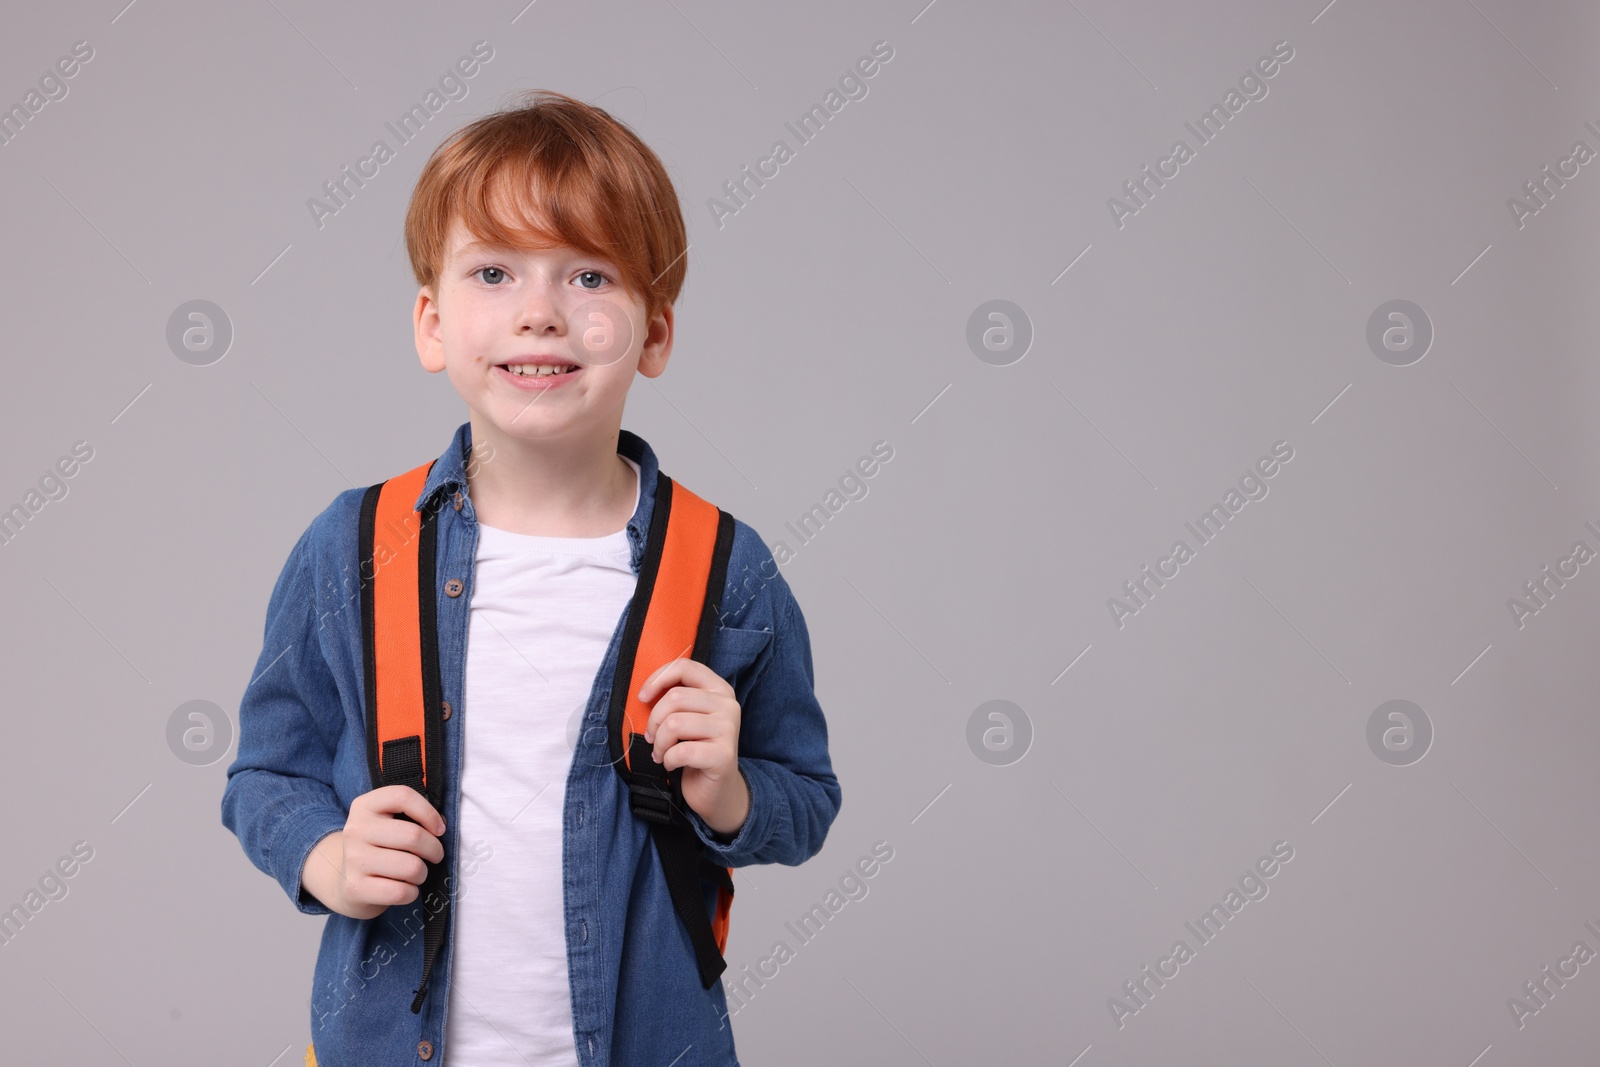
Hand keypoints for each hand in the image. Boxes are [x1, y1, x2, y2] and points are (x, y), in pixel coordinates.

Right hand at [305, 785, 446, 919]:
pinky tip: (404, 888)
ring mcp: (353, 860)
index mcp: (364, 806)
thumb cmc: (380, 847)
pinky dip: (411, 893)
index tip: (439, 829)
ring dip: (422, 873)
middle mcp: (355, 830)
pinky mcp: (355, 888)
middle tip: (434, 855)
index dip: (429, 813)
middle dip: (434, 849)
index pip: (403, 796)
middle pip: (413, 836)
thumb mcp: (388, 822)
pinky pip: (401, 892)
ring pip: (411, 867)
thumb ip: (412, 817)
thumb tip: (440, 827)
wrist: (346, 881)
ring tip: (415, 873)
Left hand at [638, 657, 749, 837]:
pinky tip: (672, 764)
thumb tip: (645, 692)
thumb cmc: (696, 750)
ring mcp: (728, 729)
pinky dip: (667, 760)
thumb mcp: (688, 717)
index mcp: (719, 689)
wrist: (717, 790)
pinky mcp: (723, 755)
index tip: (643, 698)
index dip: (657, 679)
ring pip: (674, 724)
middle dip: (654, 721)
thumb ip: (675, 700)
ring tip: (661, 753)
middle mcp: (728, 705)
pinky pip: (680, 751)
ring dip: (659, 744)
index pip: (685, 667)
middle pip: (675, 698)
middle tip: (652, 739)